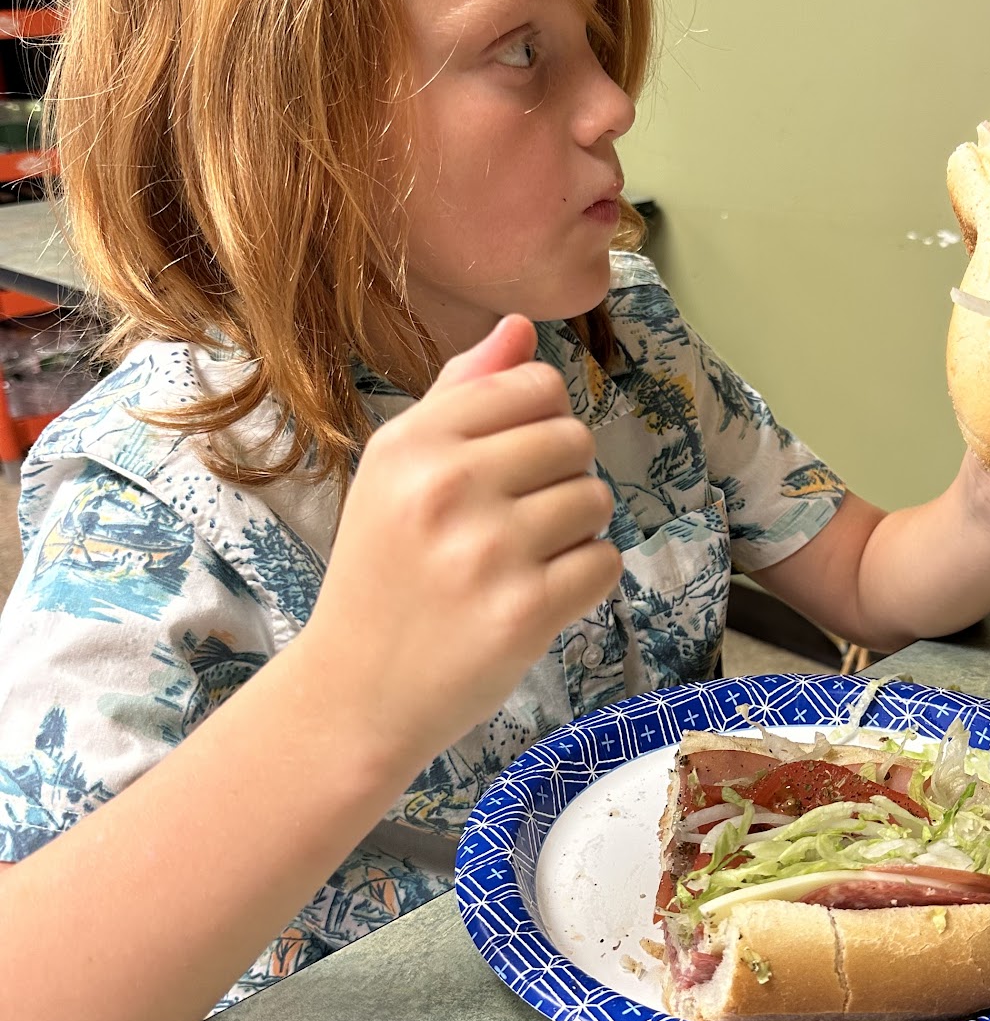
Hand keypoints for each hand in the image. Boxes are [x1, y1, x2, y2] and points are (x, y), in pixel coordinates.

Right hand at [295, 316, 619, 774]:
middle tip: (517, 522)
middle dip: (562, 477)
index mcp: (413, 443)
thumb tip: (521, 329)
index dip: (543, 421)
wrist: (355, 692)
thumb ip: (460, 394)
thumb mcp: (396, 471)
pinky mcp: (524, 613)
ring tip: (524, 561)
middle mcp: (447, 487)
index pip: (536, 384)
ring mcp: (487, 552)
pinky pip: (603, 562)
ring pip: (596, 499)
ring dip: (576, 530)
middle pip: (574, 438)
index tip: (512, 465)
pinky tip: (538, 597)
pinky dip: (584, 581)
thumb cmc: (383, 573)